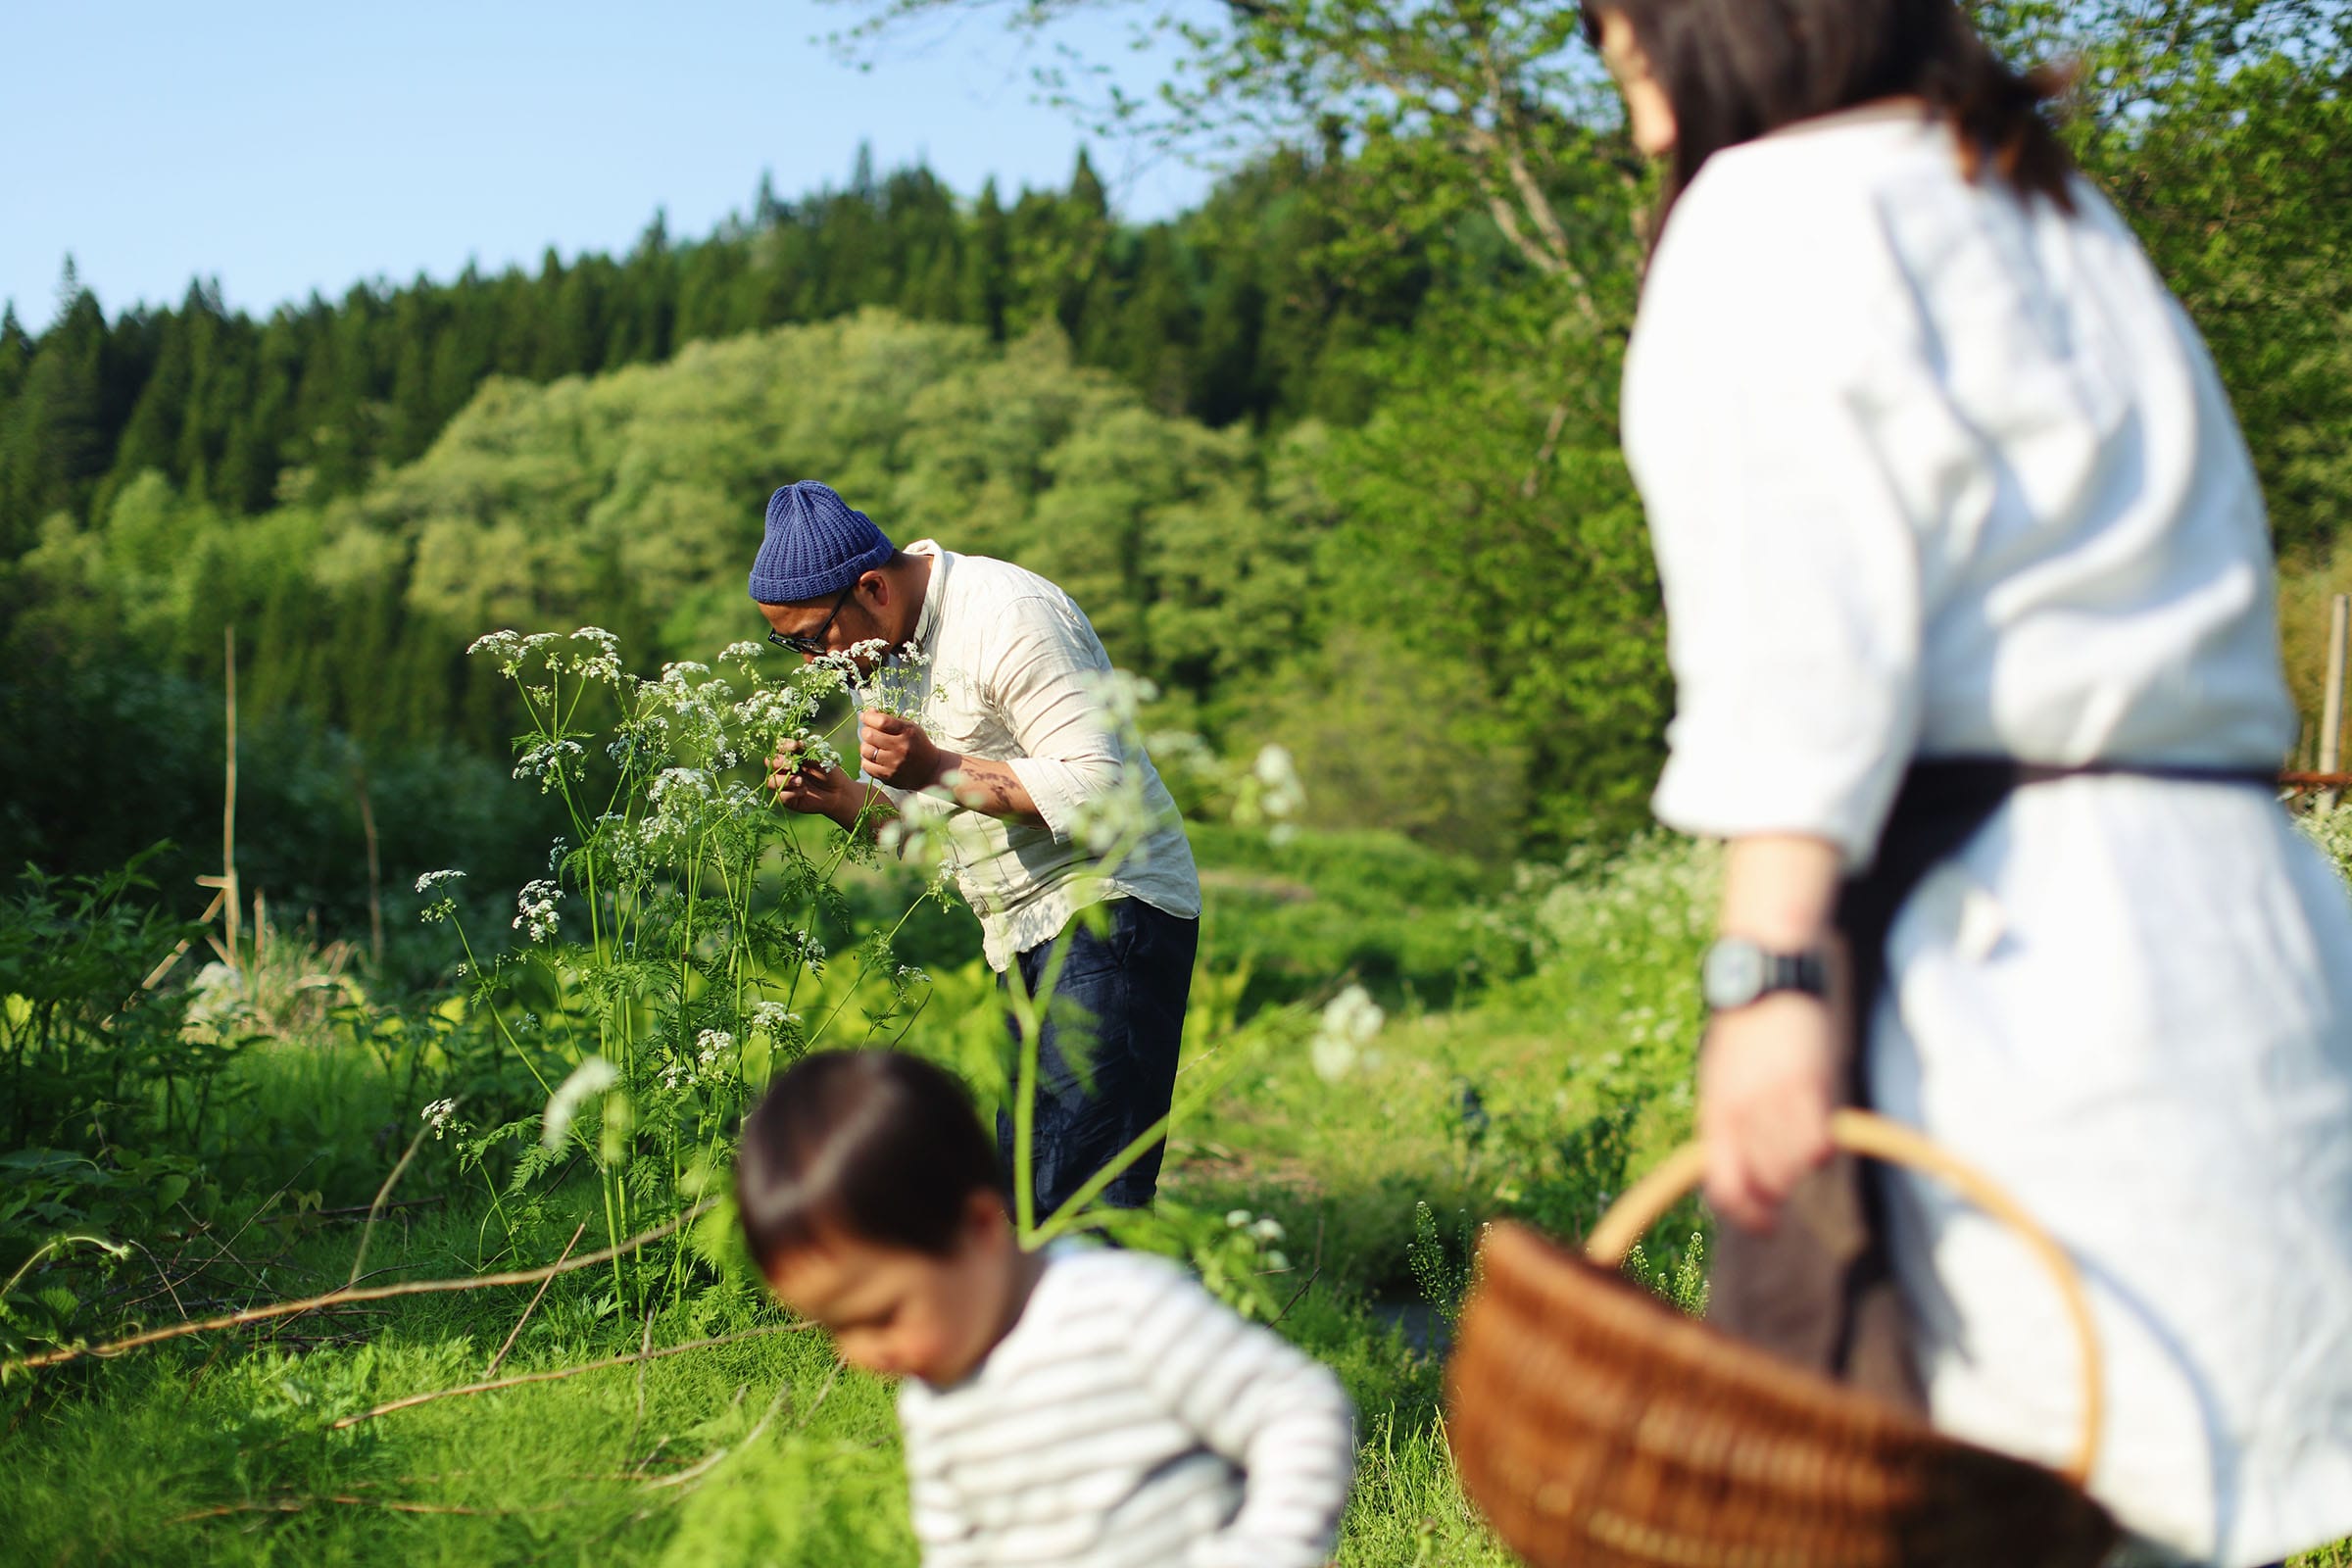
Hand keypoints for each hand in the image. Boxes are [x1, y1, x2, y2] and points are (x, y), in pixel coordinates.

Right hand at [766, 741, 858, 820]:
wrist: (838, 791)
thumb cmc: (829, 771)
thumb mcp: (821, 758)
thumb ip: (809, 751)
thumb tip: (799, 743)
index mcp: (791, 755)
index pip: (779, 746)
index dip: (784, 745)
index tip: (794, 746)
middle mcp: (784, 768)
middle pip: (770, 762)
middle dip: (780, 762)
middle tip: (793, 765)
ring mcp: (784, 783)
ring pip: (771, 781)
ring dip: (785, 780)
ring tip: (801, 781)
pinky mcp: (787, 798)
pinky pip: (780, 796)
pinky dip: (792, 793)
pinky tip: (804, 791)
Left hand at [858, 710, 946, 790]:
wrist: (930, 770)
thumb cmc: (917, 744)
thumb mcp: (910, 727)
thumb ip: (890, 719)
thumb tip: (867, 713)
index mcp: (907, 732)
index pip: (881, 722)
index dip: (868, 717)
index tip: (865, 716)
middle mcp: (901, 748)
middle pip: (870, 735)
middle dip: (866, 731)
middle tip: (870, 732)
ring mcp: (894, 764)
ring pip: (865, 750)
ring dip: (866, 746)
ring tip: (873, 746)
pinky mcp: (888, 777)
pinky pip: (866, 766)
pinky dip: (867, 760)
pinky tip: (875, 758)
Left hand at [1698, 991, 1837, 1232]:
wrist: (1762, 976)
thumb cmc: (1739, 1030)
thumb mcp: (1717, 1077)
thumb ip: (1725, 1121)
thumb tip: (1734, 1165)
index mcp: (1715, 1111)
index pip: (1726, 1186)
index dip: (1746, 1215)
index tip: (1765, 1225)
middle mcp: (1742, 1111)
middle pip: (1768, 1183)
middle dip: (1778, 1191)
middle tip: (1786, 1180)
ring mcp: (1777, 1099)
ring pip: (1798, 1167)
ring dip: (1801, 1165)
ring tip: (1799, 1140)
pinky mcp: (1811, 1084)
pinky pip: (1822, 1141)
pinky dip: (1823, 1146)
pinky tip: (1820, 1128)